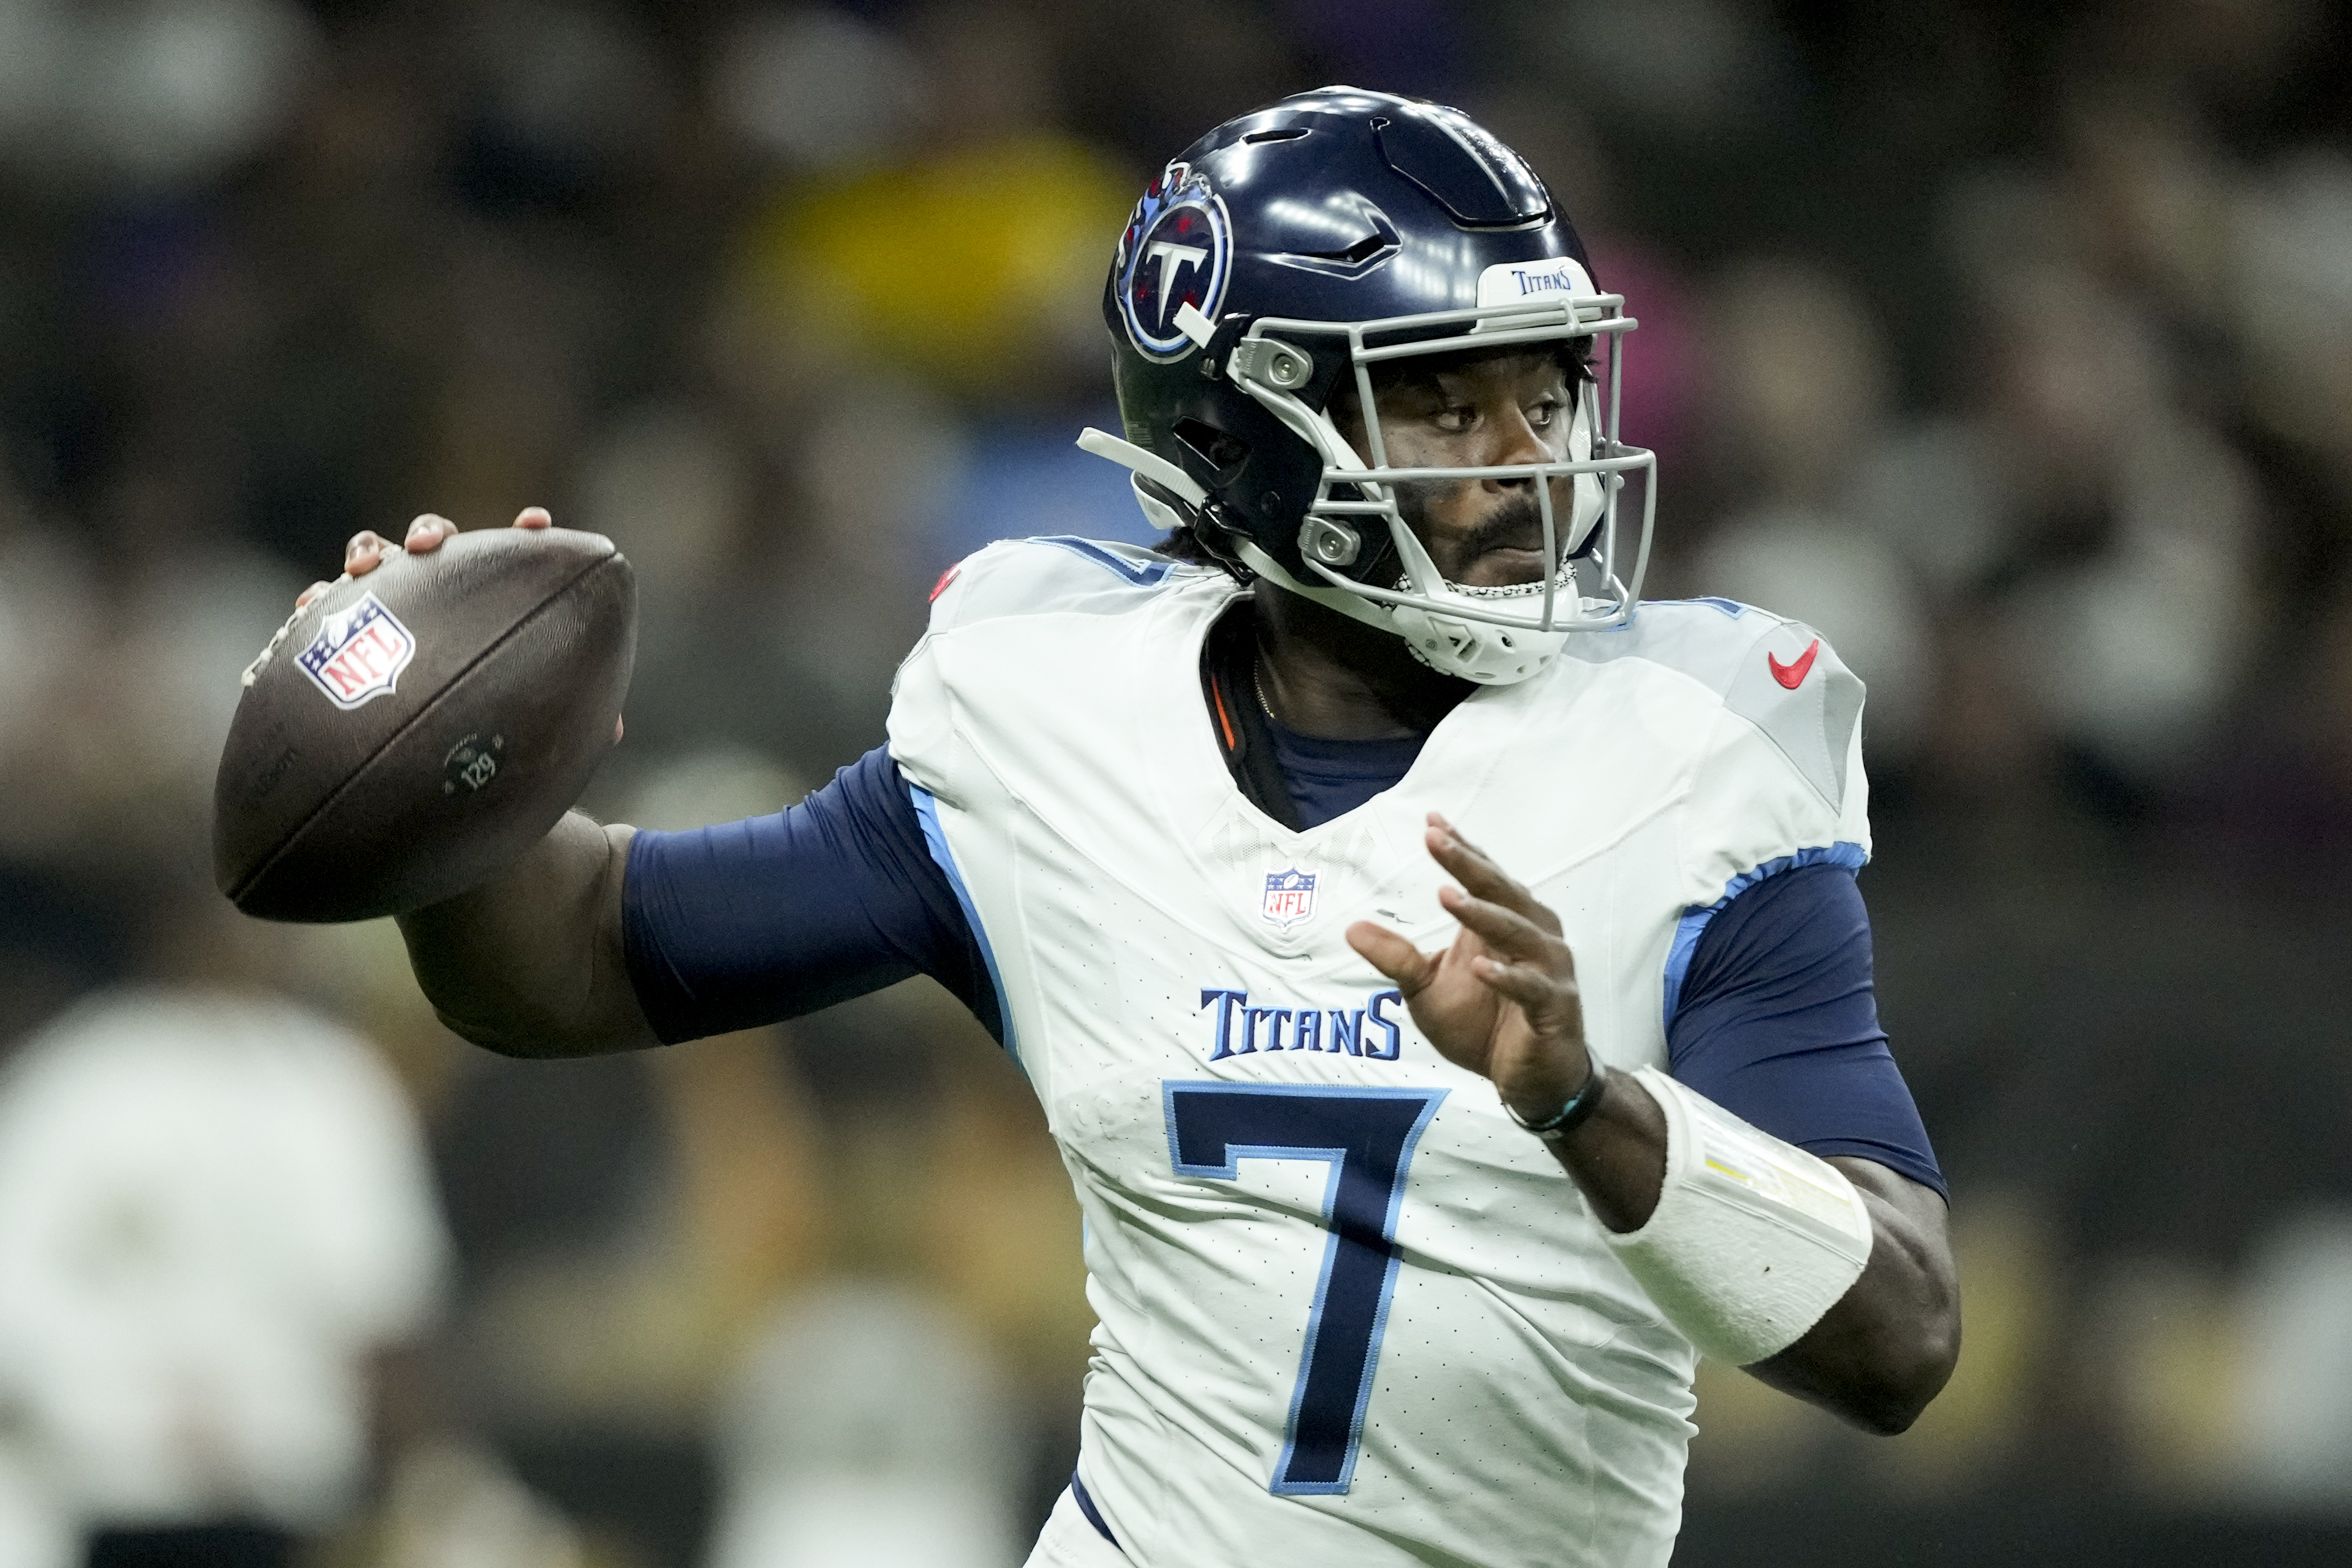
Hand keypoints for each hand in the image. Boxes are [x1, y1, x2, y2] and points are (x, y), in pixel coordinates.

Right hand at [291, 506, 617, 742]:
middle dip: (430, 533)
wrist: (413, 779)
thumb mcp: (528, 734)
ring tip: (363, 567)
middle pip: (434, 545)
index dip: (526, 536)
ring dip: (370, 552)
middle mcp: (436, 599)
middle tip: (427, 546)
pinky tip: (310, 608)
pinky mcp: (340, 638)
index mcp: (485, 608)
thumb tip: (612, 728)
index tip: (536, 524)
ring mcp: (386, 612)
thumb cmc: (481, 747)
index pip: (510, 560)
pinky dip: (318, 602)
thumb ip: (564, 719)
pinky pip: (325, 611)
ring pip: (377, 562)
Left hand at [1346, 813, 1594, 1120]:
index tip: (1431, 822)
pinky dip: (1508, 977)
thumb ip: (1396, 957)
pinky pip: (1532, 988)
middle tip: (1436, 839)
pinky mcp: (1556, 1008)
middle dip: (1468, 865)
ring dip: (1485, 914)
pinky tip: (1481, 967)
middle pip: (1502, 892)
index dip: (1461, 850)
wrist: (1530, 1080)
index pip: (1483, 878)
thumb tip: (1351, 927)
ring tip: (1449, 896)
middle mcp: (1533, 937)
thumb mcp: (1426, 990)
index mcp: (1503, 924)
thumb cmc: (1483, 1027)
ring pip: (1520, 933)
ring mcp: (1548, 971)